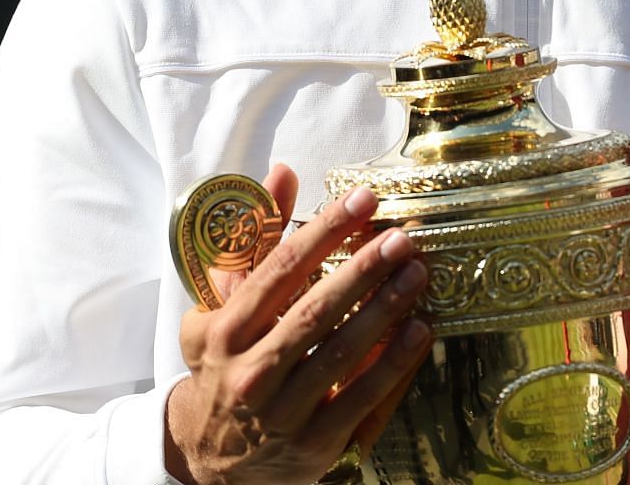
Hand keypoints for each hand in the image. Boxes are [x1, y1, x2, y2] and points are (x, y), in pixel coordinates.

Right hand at [166, 165, 431, 483]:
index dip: (324, 231)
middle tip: (400, 237)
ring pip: (341, 352)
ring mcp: (283, 412)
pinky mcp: (315, 444)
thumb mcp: (218, 308)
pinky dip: (392, 363)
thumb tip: (284, 173)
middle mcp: (250, 371)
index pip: (279, 271)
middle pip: (315, 310)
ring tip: (416, 273)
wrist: (210, 457)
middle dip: (363, 269)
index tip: (362, 200)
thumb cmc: (222, 367)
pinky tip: (419, 330)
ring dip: (385, 309)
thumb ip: (255, 241)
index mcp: (225, 331)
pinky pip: (362, 398)